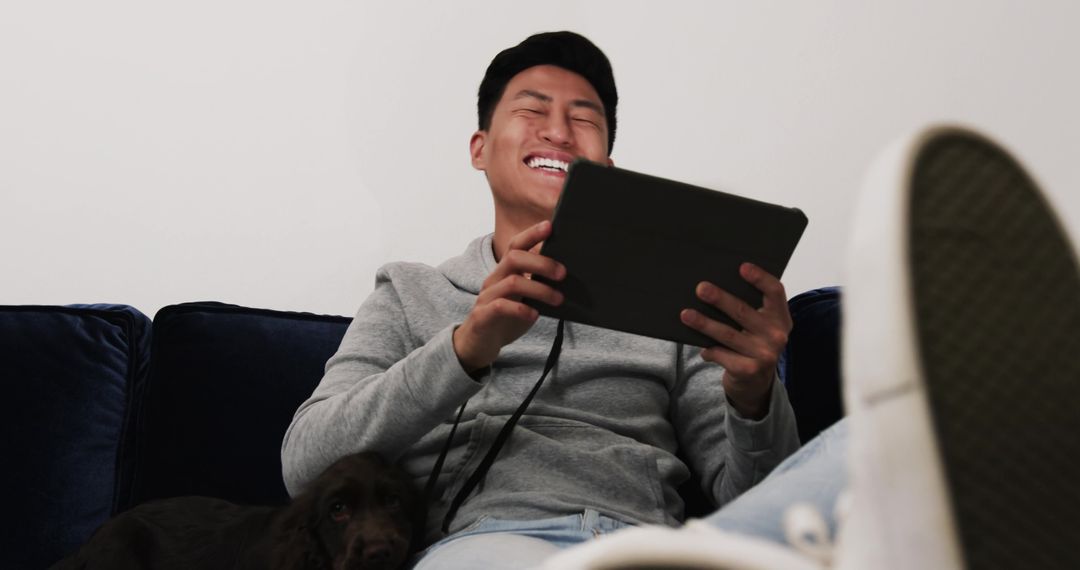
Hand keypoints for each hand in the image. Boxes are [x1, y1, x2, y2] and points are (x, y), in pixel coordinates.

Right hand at [453, 221, 565, 372]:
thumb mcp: (524, 298)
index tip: (550, 226)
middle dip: (542, 263)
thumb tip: (566, 277)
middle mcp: (494, 279)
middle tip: (563, 273)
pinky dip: (521, 309)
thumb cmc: (506, 318)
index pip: (516, 245)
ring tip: (558, 299)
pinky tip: (534, 315)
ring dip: (540, 289)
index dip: (531, 234)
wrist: (477, 344)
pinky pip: (501, 307)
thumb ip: (538, 285)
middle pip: (514, 258)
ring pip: (513, 282)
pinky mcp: (483, 316)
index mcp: (504, 272)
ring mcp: (487, 297)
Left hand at [680, 263, 792, 418]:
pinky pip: (721, 354)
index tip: (742, 267)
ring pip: (728, 334)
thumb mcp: (758, 327)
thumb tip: (712, 288)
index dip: (760, 278)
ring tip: (686, 314)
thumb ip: (748, 309)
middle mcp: (777, 335)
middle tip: (701, 288)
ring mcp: (765, 354)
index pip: (775, 292)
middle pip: (744, 312)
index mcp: (781, 318)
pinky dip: (709, 350)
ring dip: (704, 323)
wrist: (755, 384)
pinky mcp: (749, 370)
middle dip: (720, 299)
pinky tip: (701, 347)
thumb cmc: (751, 344)